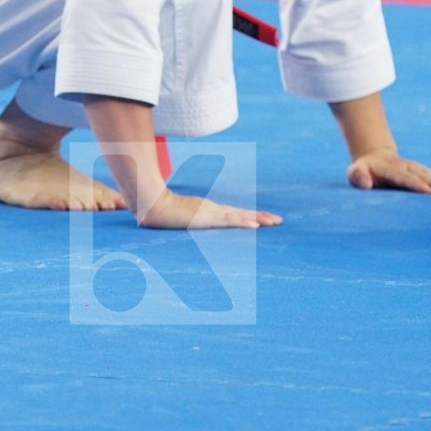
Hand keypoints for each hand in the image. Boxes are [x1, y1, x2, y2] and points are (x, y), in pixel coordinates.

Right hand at [136, 189, 282, 229]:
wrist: (151, 205)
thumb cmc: (159, 212)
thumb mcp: (174, 219)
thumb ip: (179, 220)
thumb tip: (176, 225)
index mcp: (207, 212)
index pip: (232, 215)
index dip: (249, 217)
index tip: (264, 220)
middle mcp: (212, 210)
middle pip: (241, 214)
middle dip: (261, 216)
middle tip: (279, 220)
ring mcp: (210, 213)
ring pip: (240, 216)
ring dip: (258, 219)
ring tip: (274, 222)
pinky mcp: (206, 217)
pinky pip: (229, 221)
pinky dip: (243, 222)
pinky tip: (256, 225)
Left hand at [346, 149, 430, 194]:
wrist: (375, 157)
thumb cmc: (363, 170)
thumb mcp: (354, 172)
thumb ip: (358, 176)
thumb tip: (365, 184)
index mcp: (390, 169)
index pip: (404, 177)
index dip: (415, 183)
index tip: (427, 190)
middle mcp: (405, 166)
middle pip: (422, 175)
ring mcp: (415, 168)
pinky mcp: (421, 171)